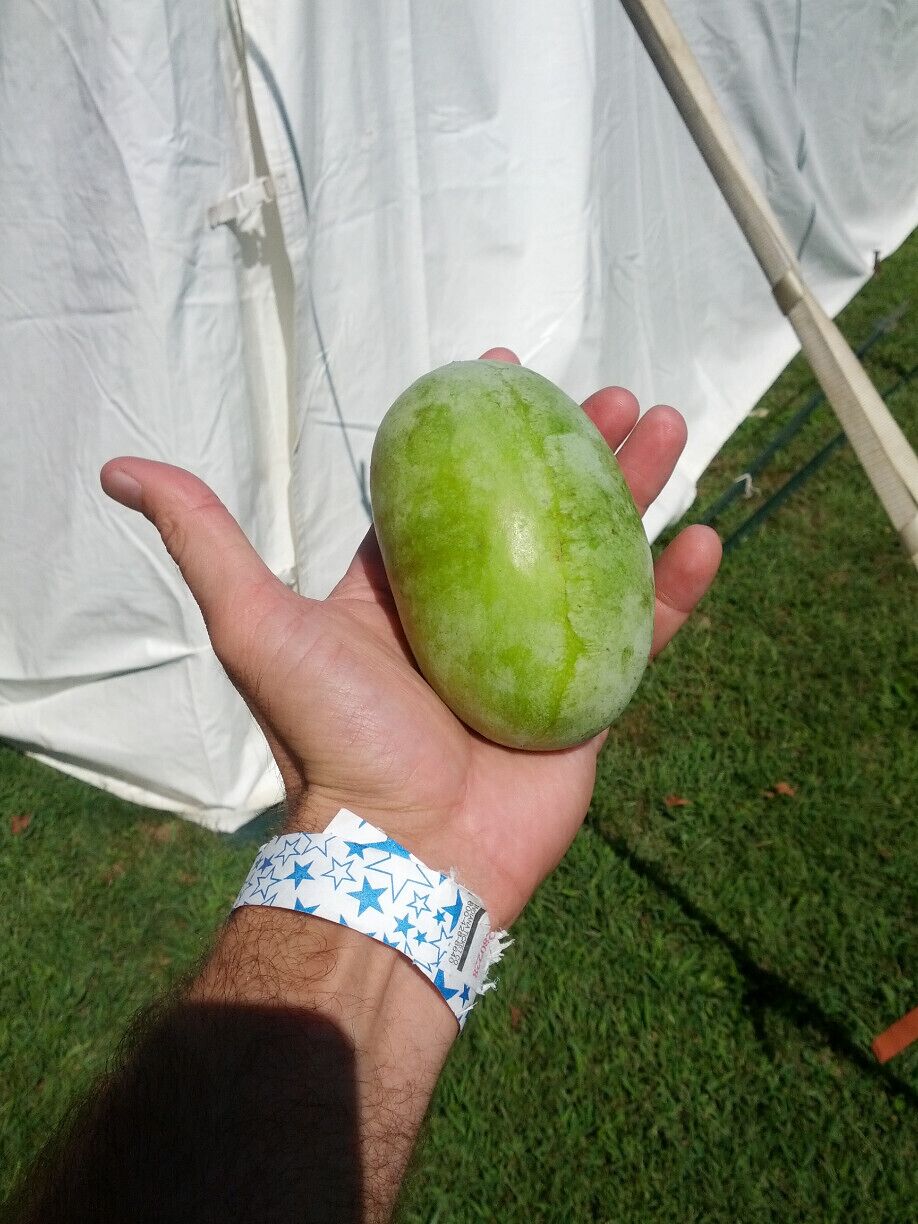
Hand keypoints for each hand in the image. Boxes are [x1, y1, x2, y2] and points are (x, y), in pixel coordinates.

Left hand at [101, 349, 719, 927]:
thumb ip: (208, 545)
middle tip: (616, 395)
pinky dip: (676, 587)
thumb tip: (123, 469)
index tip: (510, 369)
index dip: (481, 428)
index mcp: (406, 588)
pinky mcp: (588, 697)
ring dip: (639, 491)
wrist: (409, 857)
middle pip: (540, 509)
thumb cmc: (335, 741)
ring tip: (670, 429)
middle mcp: (474, 610)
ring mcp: (537, 651)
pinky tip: (707, 536)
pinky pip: (643, 632)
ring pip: (600, 554)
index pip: (450, 488)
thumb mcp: (261, 627)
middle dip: (581, 446)